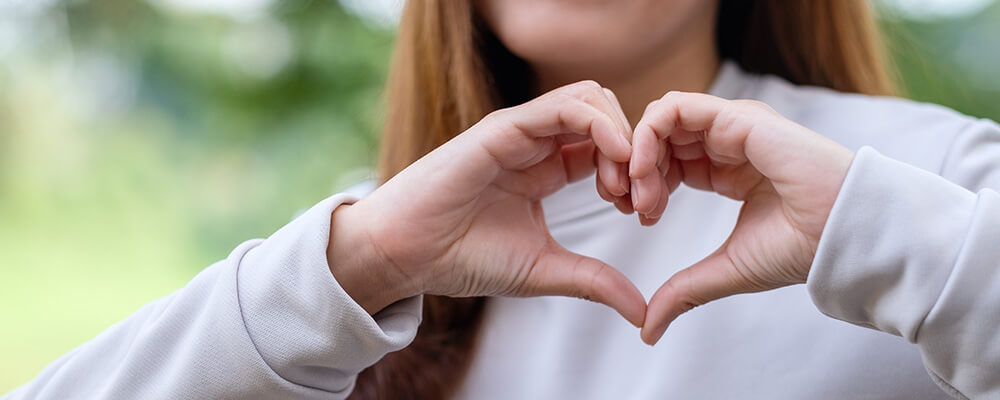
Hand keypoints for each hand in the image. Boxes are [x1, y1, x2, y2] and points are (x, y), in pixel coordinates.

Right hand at [329, 81, 646, 326]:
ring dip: (623, 136)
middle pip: (608, 116)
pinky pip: (566, 105)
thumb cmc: (464, 258)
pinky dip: (601, 126)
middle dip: (637, 152)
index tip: (644, 213)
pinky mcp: (505, 127)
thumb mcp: (545, 270)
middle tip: (640, 198)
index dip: (637, 173)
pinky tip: (614, 162)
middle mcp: (537, 142)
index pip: (609, 147)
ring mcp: (521, 130)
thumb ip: (595, 282)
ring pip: (592, 99)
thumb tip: (643, 313)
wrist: (407, 255)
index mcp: (549, 168)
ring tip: (625, 184)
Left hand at [626, 92, 853, 343]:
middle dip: (633, 169)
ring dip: (637, 155)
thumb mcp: (726, 270)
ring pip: (660, 119)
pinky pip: (672, 108)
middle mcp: (728, 141)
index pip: (669, 159)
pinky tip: (646, 173)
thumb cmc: (800, 250)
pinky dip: (646, 136)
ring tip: (641, 197)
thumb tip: (647, 330)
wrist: (842, 235)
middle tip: (629, 207)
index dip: (644, 183)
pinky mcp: (736, 117)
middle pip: (659, 137)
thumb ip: (684, 292)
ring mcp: (732, 125)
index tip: (639, 217)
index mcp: (728, 169)